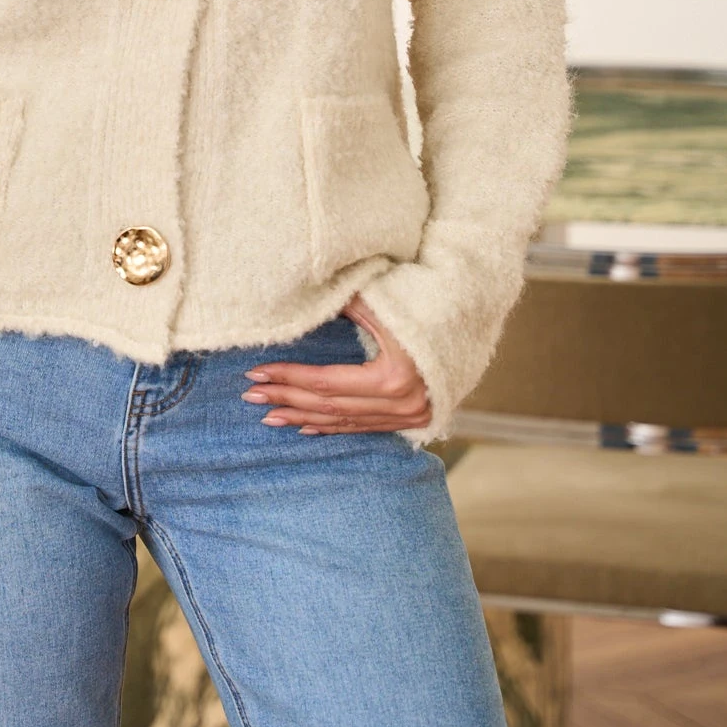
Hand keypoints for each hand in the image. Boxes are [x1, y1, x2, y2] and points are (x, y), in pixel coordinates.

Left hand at [240, 295, 431, 434]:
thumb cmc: (430, 308)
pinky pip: (362, 426)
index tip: (258, 372)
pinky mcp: (411, 419)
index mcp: (392, 377)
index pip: (326, 382)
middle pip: (329, 405)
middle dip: (287, 398)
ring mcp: (407, 416)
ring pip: (344, 421)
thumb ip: (350, 305)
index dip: (290, 377)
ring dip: (303, 416)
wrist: (474, 323)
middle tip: (251, 394)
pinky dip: (331, 426)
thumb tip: (309, 300)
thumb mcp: (390, 304)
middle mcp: (399, 404)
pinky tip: (305, 425)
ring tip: (269, 414)